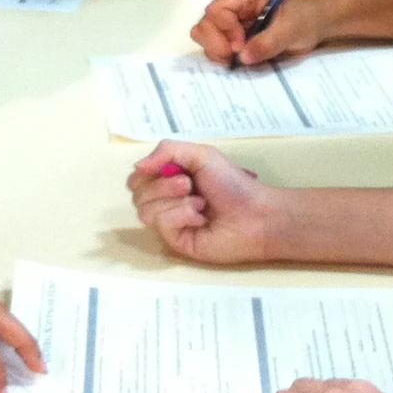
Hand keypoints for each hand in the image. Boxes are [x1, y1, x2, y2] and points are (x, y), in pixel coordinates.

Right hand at [126, 141, 281, 264]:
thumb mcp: (201, 154)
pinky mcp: (175, 241)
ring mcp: (169, 223)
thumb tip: (137, 166)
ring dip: (174, 201)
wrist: (255, 215)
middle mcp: (166, 201)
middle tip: (188, 184)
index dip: (148, 172)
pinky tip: (200, 219)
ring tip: (200, 203)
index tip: (172, 168)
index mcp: (169, 180)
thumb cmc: (232, 184)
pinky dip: (181, 215)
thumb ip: (167, 150)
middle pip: (136, 193)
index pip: (137, 177)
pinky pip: (161, 224)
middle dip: (162, 185)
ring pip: (144, 210)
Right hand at [190, 0, 331, 63]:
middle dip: (216, 43)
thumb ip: (268, 42)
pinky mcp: (234, 36)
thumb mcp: (291, 28)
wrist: (317, 23)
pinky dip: (224, 57)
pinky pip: (218, 47)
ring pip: (206, 37)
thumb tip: (243, 57)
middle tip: (235, 55)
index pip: (216, 11)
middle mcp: (232, 7)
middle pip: (204, 24)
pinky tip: (242, 59)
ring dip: (217, 52)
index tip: (240, 45)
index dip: (224, 30)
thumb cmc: (306, 17)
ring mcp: (231, 22)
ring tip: (238, 59)